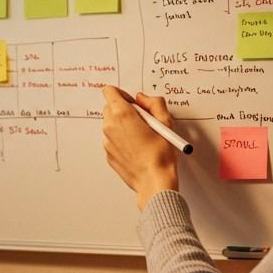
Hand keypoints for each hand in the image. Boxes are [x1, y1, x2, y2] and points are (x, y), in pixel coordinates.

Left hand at [101, 86, 178, 208]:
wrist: (154, 181)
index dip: (123, 94)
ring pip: (111, 124)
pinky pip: (112, 140)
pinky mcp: (108, 154)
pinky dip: (121, 140)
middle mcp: (110, 126)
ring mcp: (107, 141)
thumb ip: (154, 103)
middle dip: (124, 110)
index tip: (133, 102)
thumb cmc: (160, 156)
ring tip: (142, 137)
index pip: (109, 91)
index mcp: (122, 115)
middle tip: (142, 120)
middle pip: (110, 107)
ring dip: (123, 126)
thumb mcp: (165, 122)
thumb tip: (144, 98)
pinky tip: (137, 148)